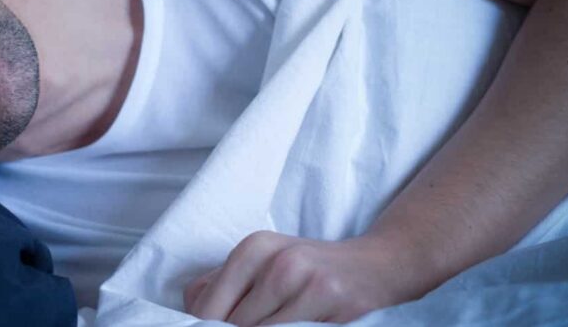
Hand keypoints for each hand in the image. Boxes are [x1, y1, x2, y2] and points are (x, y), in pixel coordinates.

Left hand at [183, 231, 426, 324]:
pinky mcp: (331, 302)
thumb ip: (223, 282)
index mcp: (253, 248)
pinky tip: (291, 326)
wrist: (377, 263)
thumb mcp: (265, 261)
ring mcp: (305, 282)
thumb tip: (190, 309)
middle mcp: (276, 261)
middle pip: (233, 323)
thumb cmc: (310, 267)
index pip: (209, 305)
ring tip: (273, 324)